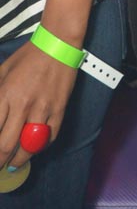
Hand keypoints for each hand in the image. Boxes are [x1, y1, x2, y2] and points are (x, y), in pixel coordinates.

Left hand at [0, 40, 77, 168]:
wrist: (58, 43)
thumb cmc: (28, 56)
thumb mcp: (3, 71)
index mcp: (5, 93)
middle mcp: (22, 104)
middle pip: (6, 146)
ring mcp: (42, 109)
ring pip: (28, 147)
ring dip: (18, 161)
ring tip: (13, 165)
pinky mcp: (59, 110)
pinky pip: (49, 138)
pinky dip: (41, 147)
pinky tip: (34, 148)